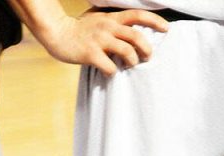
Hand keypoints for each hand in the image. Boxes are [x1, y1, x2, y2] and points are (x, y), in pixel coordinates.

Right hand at [36, 10, 168, 76]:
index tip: (166, 28)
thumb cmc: (79, 29)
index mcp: (112, 18)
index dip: (155, 21)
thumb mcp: (98, 19)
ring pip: (127, 51)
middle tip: (147, 57)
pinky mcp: (90, 54)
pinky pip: (110, 66)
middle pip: (136, 36)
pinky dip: (113, 72)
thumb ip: (113, 22)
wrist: (57, 33)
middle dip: (147, 49)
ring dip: (133, 61)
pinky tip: (110, 72)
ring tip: (129, 65)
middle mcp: (108, 27)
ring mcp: (99, 40)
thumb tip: (131, 31)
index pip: (138, 15)